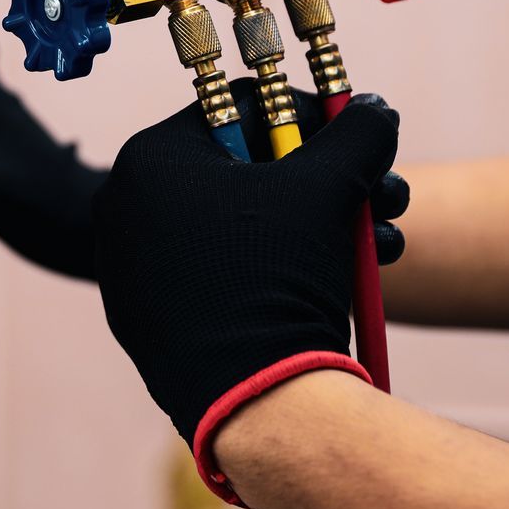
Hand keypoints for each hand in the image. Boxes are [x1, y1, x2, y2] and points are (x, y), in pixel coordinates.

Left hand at [93, 88, 405, 500]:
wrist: (248, 399)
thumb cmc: (277, 274)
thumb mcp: (329, 187)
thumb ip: (357, 134)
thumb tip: (375, 111)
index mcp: (153, 158)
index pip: (240, 108)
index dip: (310, 118)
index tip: (352, 140)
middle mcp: (127, 205)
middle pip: (245, 171)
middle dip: (323, 183)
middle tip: (378, 196)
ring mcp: (132, 266)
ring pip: (240, 227)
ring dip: (316, 227)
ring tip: (381, 245)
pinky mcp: (147, 317)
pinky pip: (218, 273)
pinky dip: (274, 271)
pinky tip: (337, 282)